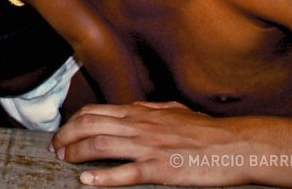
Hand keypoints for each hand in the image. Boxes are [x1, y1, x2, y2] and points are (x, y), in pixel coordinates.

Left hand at [51, 102, 242, 186]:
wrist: (235, 144)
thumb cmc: (207, 130)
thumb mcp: (173, 112)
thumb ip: (148, 110)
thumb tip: (130, 109)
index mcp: (141, 114)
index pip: (95, 111)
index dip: (73, 121)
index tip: (63, 131)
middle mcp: (140, 127)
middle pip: (90, 125)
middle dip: (67, 135)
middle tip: (55, 147)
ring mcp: (149, 148)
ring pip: (101, 145)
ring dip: (77, 152)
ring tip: (64, 160)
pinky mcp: (161, 169)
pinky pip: (126, 173)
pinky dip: (103, 177)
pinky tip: (87, 181)